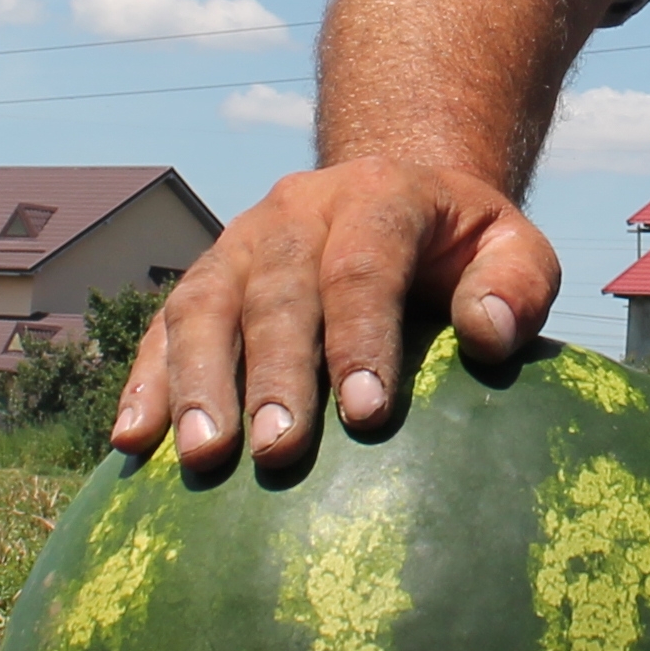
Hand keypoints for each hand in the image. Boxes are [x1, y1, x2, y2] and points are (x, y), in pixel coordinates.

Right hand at [110, 158, 558, 475]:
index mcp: (379, 195)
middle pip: (277, 290)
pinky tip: (133, 443)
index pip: (364, 264)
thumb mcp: (514, 249)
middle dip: (273, 372)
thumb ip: (517, 285)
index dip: (361, 336)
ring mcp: (239, 242)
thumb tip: (489, 335)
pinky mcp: (203, 279)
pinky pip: (163, 326)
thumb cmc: (462, 249)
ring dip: (197, 381)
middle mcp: (297, 210)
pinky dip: (145, 381)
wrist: (391, 196)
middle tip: (276, 452)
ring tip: (202, 455)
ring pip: (204, 304)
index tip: (367, 415)